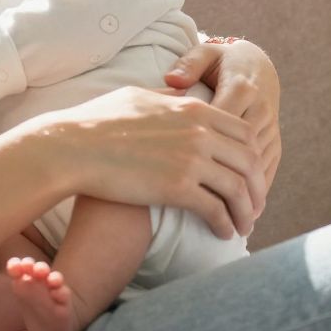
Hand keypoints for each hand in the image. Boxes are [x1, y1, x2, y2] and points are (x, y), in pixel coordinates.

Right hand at [20, 86, 264, 239]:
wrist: (72, 146)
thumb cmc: (97, 122)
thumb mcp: (139, 96)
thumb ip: (167, 99)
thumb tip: (178, 96)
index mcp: (194, 109)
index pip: (243, 132)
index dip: (254, 158)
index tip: (251, 176)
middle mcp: (199, 132)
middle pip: (250, 161)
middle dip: (258, 187)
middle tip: (254, 206)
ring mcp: (191, 159)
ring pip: (238, 188)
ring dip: (246, 211)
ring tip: (243, 227)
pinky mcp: (177, 188)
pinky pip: (215, 209)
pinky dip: (224, 224)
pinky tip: (222, 233)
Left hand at [165, 36, 280, 221]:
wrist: (256, 62)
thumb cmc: (220, 61)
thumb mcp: (205, 55)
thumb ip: (187, 66)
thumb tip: (171, 80)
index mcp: (241, 88)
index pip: (224, 126)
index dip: (207, 153)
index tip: (183, 176)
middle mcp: (261, 108)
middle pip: (245, 151)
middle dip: (230, 182)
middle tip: (210, 209)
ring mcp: (272, 125)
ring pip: (260, 163)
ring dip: (248, 193)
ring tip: (233, 221)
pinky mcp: (276, 136)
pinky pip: (270, 166)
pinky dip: (259, 189)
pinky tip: (248, 210)